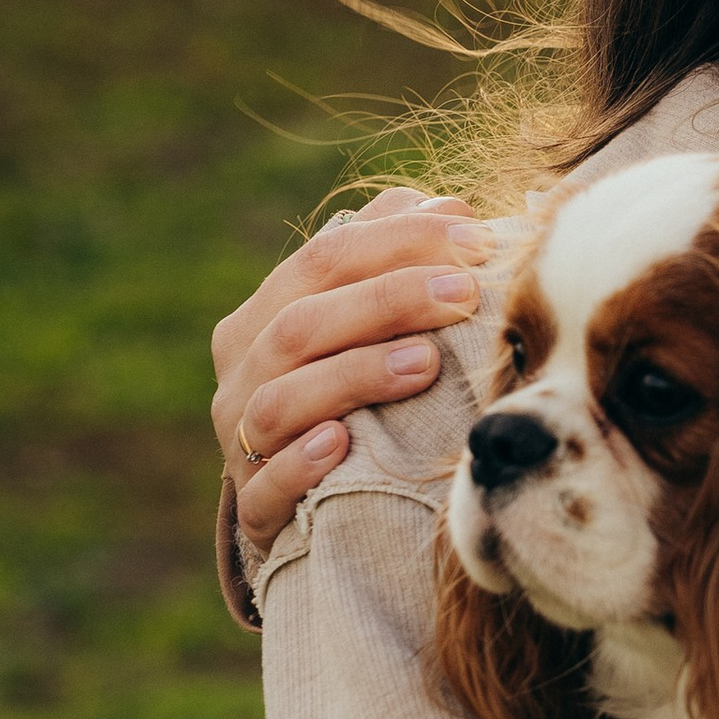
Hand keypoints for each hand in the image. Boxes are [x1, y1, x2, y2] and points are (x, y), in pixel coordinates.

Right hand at [212, 187, 491, 563]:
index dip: (401, 241)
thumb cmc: (355, 383)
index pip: (326, 256)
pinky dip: (298, 464)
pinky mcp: (252, 509)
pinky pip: (264, 487)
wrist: (309, 498)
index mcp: (268, 310)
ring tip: (424, 363)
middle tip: (463, 293)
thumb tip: (454, 209)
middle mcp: (243, 370)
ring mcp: (241, 441)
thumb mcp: (369, 316)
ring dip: (353, 375)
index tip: (477, 242)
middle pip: (301, 322)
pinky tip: (340, 444)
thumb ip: (399, 255)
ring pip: (280, 400)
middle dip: (387, 301)